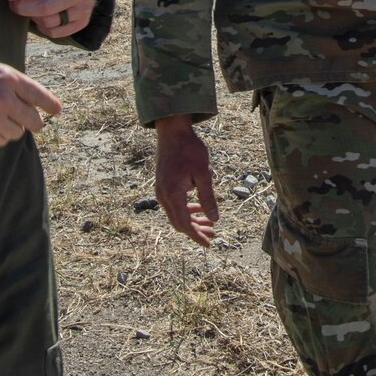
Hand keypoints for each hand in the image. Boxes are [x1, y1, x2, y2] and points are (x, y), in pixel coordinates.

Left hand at [0, 0, 101, 38]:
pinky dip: (42, 27)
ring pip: (50, 21)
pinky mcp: (82, 22)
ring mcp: (84, 9)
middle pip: (47, 7)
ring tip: (25, 7)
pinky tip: (37, 17)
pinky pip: (55, 32)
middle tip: (12, 3)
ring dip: (31, 16)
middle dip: (24, 7)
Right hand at [0, 51, 61, 145]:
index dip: (50, 104)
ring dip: (12, 129)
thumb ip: (7, 81)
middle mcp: (4, 99)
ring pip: (17, 133)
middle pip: (33, 120)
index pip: (39, 95)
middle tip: (31, 123)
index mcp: (7, 78)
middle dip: (33, 122)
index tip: (57, 111)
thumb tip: (25, 96)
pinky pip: (0, 142)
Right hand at [154, 116, 218, 246]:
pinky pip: (174, 204)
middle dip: (196, 230)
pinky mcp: (163, 185)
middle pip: (179, 222)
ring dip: (192, 220)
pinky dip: (186, 209)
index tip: (208, 243)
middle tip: (212, 235)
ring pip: (176, 214)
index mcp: (172, 195)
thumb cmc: (190, 150)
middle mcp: (163, 196)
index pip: (184, 224)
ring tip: (209, 223)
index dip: (196, 235)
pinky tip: (198, 207)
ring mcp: (161, 190)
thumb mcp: (204, 174)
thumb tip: (214, 219)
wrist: (173, 132)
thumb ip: (208, 198)